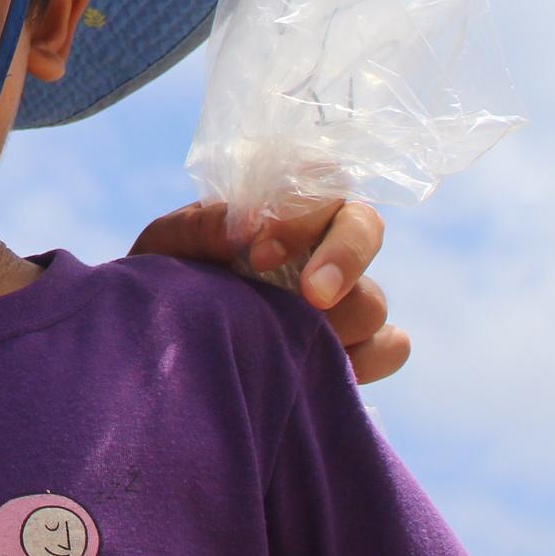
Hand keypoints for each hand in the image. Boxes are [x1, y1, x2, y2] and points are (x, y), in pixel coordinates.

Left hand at [128, 199, 411, 384]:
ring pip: (373, 300)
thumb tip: (245, 226)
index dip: (301, 215)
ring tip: (287, 346)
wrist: (166, 345)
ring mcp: (344, 297)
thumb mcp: (163, 249)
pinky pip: (391, 345)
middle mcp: (320, 244)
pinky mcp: (358, 347)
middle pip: (366, 227)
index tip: (258, 254)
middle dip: (344, 258)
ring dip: (338, 324)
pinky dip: (366, 359)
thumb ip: (197, 228)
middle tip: (310, 297)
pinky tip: (315, 374)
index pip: (318, 182)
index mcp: (278, 208)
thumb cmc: (166, 281)